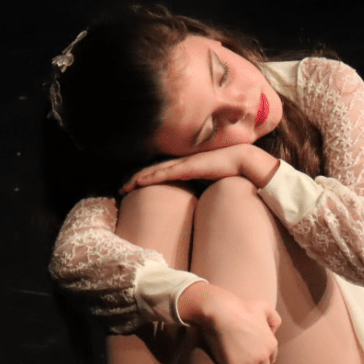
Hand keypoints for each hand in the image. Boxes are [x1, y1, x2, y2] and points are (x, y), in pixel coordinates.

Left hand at [121, 146, 244, 193]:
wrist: (241, 160)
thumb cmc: (229, 171)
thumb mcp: (210, 182)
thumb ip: (200, 187)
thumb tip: (197, 203)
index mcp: (185, 166)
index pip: (160, 172)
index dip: (145, 178)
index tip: (133, 188)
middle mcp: (180, 163)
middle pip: (152, 170)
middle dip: (135, 179)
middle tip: (121, 190)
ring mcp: (183, 163)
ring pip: (154, 171)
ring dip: (137, 179)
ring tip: (124, 187)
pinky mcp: (188, 167)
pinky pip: (165, 172)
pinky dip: (151, 177)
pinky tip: (139, 182)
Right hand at [179, 282, 280, 363]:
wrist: (221, 310)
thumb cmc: (240, 306)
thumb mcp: (264, 306)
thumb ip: (274, 317)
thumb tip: (274, 330)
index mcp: (271, 343)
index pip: (271, 359)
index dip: (263, 360)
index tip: (255, 361)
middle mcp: (264, 355)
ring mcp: (249, 363)